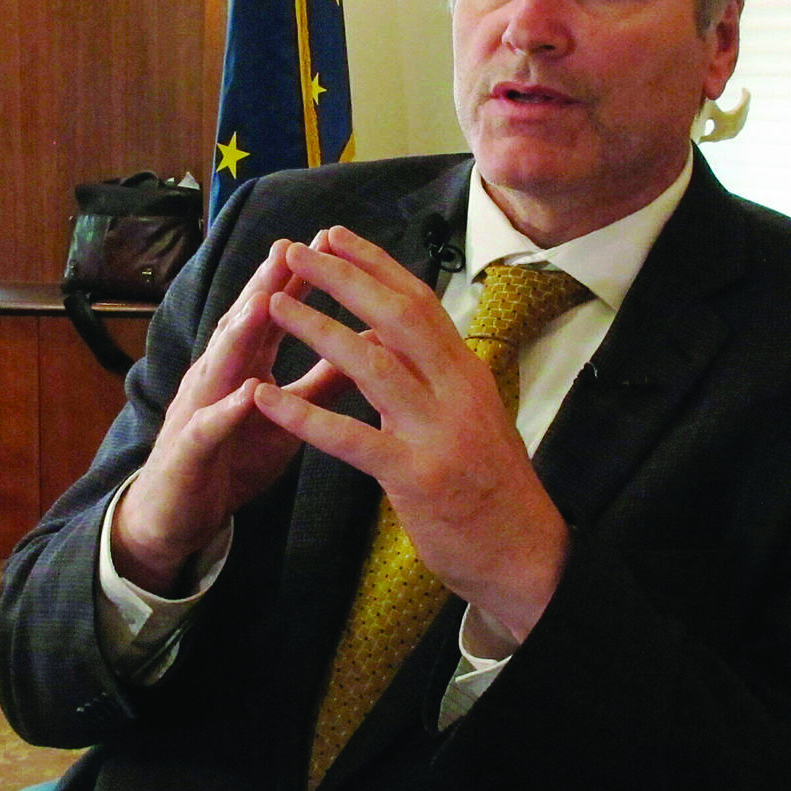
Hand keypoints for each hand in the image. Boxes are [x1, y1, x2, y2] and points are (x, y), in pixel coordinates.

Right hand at [111, 236, 346, 594]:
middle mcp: (217, 376)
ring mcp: (198, 409)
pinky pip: (209, 427)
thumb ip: (323, 381)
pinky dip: (226, 408)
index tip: (329, 242)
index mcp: (243, 365)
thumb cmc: (234, 457)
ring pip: (219, 364)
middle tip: (290, 247)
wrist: (175, 516)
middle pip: (241, 324)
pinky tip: (247, 393)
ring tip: (265, 300)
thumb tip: (372, 344)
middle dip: (265, 284)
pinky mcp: (189, 451)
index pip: (271, 314)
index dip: (297, 279)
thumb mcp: (286, 416)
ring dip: (240, 331)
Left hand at [254, 227, 571, 642]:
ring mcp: (437, 433)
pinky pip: (351, 438)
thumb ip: (432, 376)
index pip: (419, 300)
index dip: (375, 263)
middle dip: (343, 277)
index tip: (334, 235)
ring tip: (273, 304)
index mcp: (466, 372)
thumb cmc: (491, 484)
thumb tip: (389, 335)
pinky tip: (265, 398)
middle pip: (396, 316)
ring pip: (373, 365)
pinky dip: (305, 415)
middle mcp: (456, 391)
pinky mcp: (416, 477)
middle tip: (296, 251)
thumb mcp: (471, 415)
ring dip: (318, 329)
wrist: (525, 555)